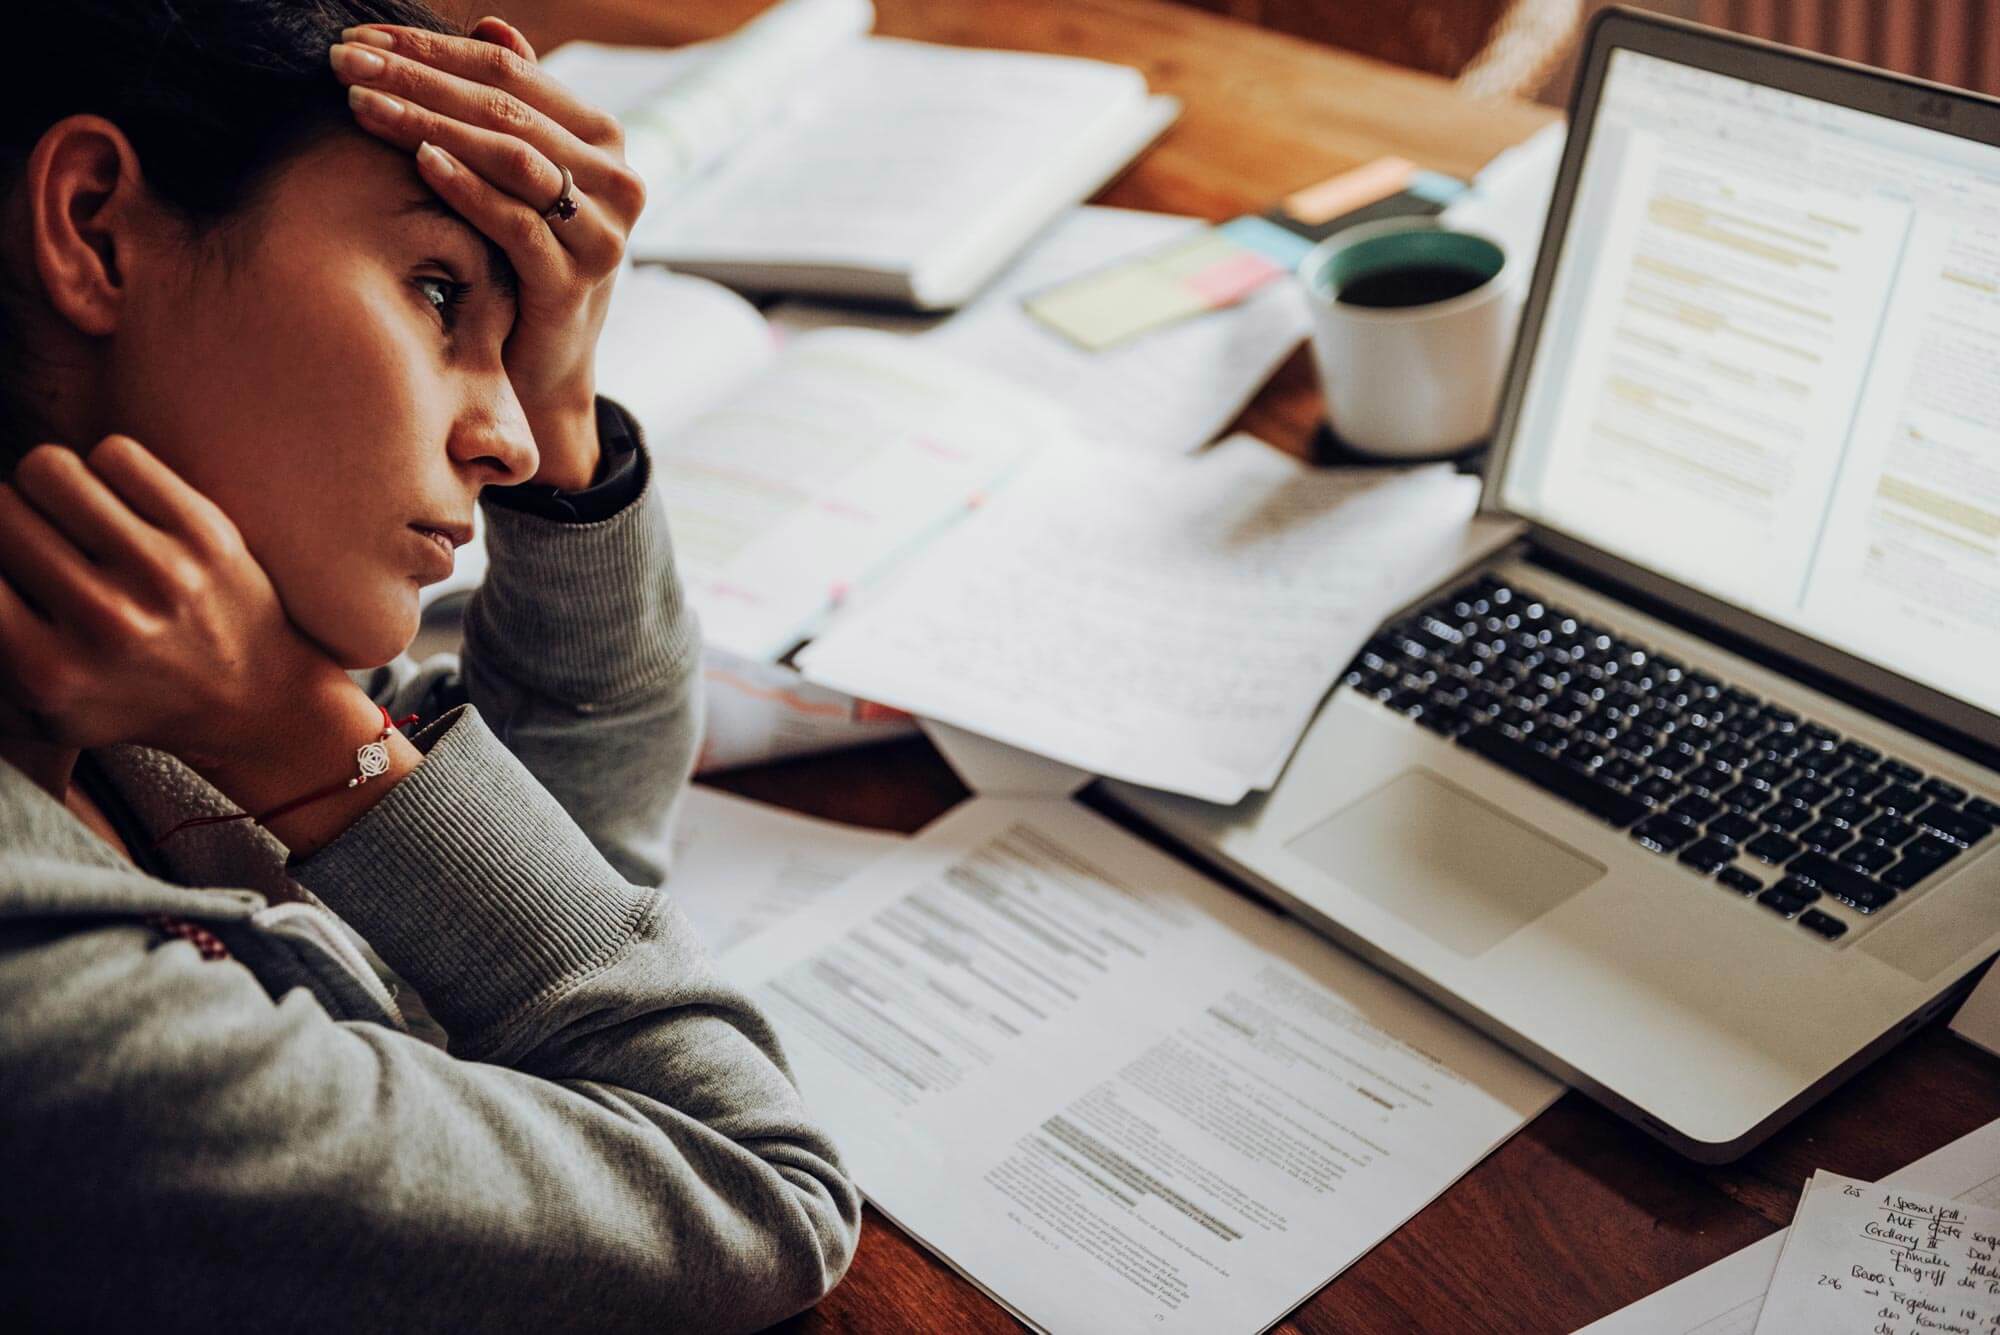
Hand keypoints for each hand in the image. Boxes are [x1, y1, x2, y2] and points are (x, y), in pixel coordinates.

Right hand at [0, 438, 355, 770]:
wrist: (256, 698)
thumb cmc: (132, 698)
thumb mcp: (42, 709)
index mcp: (47, 672)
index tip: (10, 567)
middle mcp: (104, 622)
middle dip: (9, 520)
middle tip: (39, 542)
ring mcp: (161, 574)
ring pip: (48, 468)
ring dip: (50, 487)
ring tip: (72, 516)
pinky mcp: (208, 533)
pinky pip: (114, 453)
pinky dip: (107, 472)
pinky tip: (122, 507)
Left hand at [331, 16, 649, 490]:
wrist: (543, 365)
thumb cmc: (523, 260)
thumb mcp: (520, 179)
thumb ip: (514, 107)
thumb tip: (492, 26)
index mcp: (602, 139)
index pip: (510, 73)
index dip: (433, 49)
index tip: (363, 38)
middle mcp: (616, 179)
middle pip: (505, 110)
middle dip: (418, 79)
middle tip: (344, 62)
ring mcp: (602, 233)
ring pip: (511, 158)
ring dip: (430, 124)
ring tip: (362, 105)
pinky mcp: (575, 282)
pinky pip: (516, 222)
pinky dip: (467, 187)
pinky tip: (420, 160)